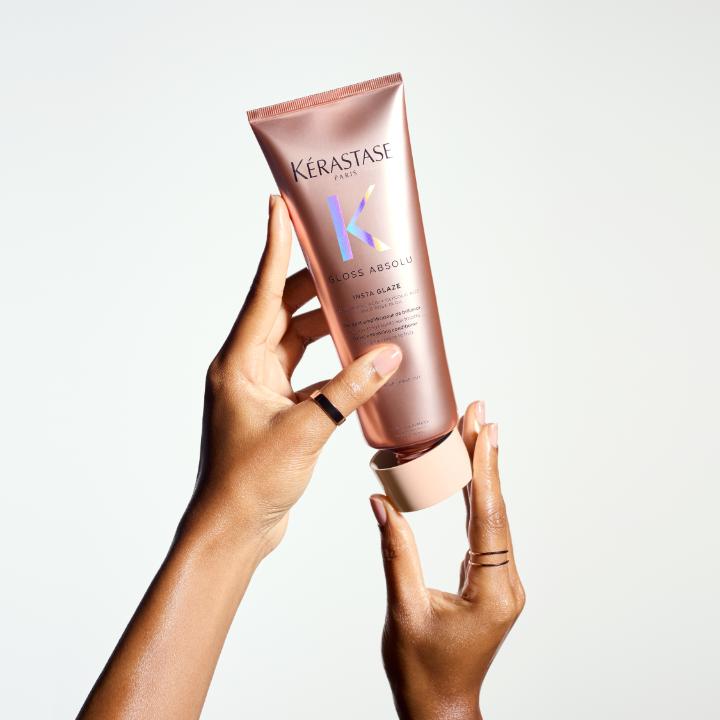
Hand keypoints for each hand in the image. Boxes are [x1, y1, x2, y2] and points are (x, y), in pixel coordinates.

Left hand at [186, 195, 402, 555]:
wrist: (233, 530)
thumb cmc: (251, 483)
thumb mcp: (306, 430)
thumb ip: (349, 390)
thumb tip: (388, 353)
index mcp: (240, 361)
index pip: (262, 290)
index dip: (274, 246)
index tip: (280, 206)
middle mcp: (247, 367)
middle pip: (285, 311)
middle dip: (316, 286)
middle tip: (347, 261)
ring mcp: (262, 389)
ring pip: (298, 343)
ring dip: (329, 328)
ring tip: (362, 308)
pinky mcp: (278, 410)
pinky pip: (309, 375)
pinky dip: (333, 367)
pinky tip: (361, 364)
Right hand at [370, 401, 523, 719]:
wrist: (441, 708)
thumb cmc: (423, 670)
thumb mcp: (404, 608)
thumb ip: (395, 550)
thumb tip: (382, 499)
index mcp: (494, 589)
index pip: (487, 516)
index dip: (482, 469)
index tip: (481, 430)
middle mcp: (506, 582)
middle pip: (495, 508)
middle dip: (486, 458)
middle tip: (480, 415)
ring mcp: (502, 582)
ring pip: (493, 517)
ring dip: (483, 474)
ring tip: (477, 433)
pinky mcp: (491, 582)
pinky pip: (486, 531)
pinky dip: (477, 498)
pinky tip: (470, 475)